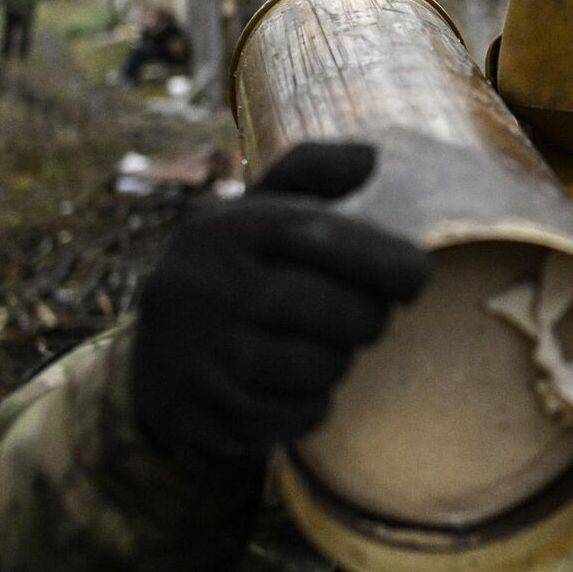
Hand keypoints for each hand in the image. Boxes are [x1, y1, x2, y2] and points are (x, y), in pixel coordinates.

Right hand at [130, 141, 430, 468]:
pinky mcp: (199, 413)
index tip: (418, 275)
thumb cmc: (233, 278)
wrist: (154, 369)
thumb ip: (309, 173)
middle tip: (368, 319)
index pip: (315, 234)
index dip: (379, 256)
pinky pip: (295, 415)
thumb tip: (369, 157)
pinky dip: (311, 405)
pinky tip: (295, 388)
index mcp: (221, 229)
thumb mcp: (255, 215)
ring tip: (325, 349)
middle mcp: (201, 286)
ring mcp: (195, 353)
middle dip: (368, 317)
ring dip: (339, 362)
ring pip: (317, 365)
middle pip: (329, 307)